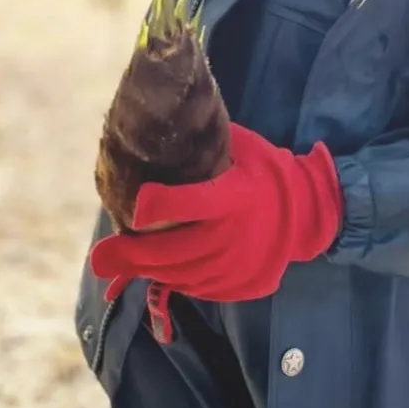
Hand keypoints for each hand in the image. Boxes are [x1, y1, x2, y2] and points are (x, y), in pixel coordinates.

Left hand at [90, 123, 342, 340]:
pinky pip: (197, 287)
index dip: (162, 205)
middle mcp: (235, 237)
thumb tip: (155, 120)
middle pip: (176, 252)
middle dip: (133, 256)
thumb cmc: (265, 171)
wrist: (308, 213)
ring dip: (148, 269)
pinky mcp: (239, 286)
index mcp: (236, 197)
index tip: (134, 205)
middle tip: (99, 257)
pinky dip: (175, 278)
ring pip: (181, 275)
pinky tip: (157, 268)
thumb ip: (202, 143)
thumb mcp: (240, 147)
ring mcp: (237, 267)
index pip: (194, 203)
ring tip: (119, 262)